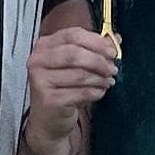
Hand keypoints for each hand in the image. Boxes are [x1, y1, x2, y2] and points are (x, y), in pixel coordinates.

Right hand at [24, 26, 118, 154]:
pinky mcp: (49, 100)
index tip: (112, 50)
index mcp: (44, 46)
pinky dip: (95, 92)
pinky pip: (81, 93)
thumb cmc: (62, 87)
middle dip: (99, 61)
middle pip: (75, 54)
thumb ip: (93, 48)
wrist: (48, 119)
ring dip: (100, 78)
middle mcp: (38, 61)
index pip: (72, 35)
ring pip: (80, 74)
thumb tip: (116, 39)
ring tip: (107, 81)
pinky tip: (99, 92)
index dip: (96, 41)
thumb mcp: (74, 65)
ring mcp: (41, 81)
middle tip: (113, 68)